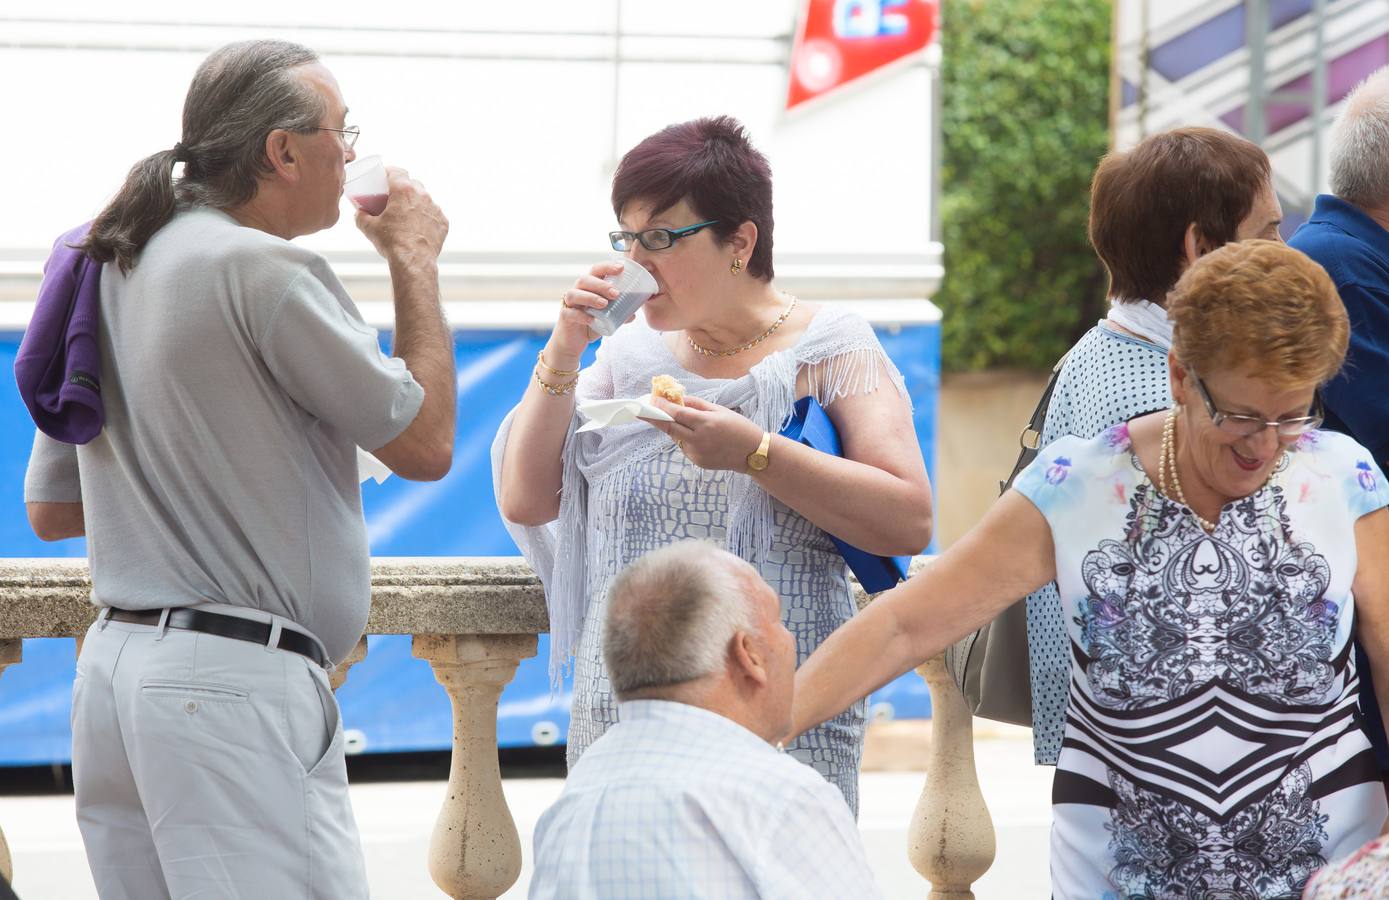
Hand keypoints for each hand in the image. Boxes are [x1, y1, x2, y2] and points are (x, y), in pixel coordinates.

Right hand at [354, 166, 447, 264]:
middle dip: (403, 188)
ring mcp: (435, 209)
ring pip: (425, 199)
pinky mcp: (443, 222)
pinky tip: (418, 226)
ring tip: (406, 214)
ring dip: (416, 203)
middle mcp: (422, 196)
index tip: (385, 176)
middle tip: (394, 197)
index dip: (390, 172)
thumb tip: (360, 214)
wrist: (413, 260)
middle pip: (412, 184)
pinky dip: (426, 218)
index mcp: (404, 191)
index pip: (397, 172)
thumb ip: (361, 216)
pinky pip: (434, 215)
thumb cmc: (392, 242)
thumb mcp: (369, 227)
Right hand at [546, 260, 634, 365]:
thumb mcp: (606, 318)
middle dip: (600, 284)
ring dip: (590, 297)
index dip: (607, 267)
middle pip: (584, 280)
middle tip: (615, 293)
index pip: (596, 271)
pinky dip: (580, 315)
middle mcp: (577, 292)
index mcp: (589, 288)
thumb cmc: (589, 325)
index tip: (621, 268)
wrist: (573, 344)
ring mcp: (569, 304)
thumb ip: (619, 314)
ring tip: (604, 304)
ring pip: (573, 294)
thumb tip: (634, 313)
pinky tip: (591, 319)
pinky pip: (569, 313)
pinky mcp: (564, 317)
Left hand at [642, 395, 764, 471]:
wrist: (753, 454)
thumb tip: (678, 400)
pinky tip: (701, 438)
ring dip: (674, 428)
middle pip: (669, 428)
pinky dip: (686, 439)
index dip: (661, 406)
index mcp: (706, 423)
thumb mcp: (720, 410)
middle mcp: (699, 439)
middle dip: (654, 418)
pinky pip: (685, 447)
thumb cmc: (739, 427)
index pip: (677, 414)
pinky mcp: (698, 462)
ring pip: (676, 438)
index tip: (651, 400)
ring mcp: (697, 453)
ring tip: (686, 422)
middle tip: (641, 411)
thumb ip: (697, 405)